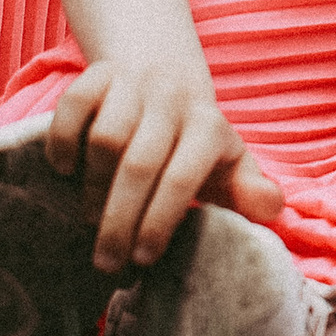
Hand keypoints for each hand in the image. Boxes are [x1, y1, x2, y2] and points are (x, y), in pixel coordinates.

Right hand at [47, 56, 283, 269]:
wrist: (165, 74)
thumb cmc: (194, 139)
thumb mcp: (226, 163)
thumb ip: (247, 189)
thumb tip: (273, 207)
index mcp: (209, 125)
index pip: (183, 177)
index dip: (160, 220)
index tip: (142, 259)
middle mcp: (173, 100)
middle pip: (139, 165)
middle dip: (120, 221)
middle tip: (106, 261)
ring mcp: (134, 83)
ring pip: (105, 139)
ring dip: (93, 185)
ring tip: (92, 214)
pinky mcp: (96, 74)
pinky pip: (72, 108)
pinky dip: (62, 142)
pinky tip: (66, 169)